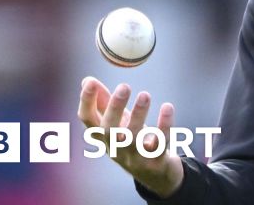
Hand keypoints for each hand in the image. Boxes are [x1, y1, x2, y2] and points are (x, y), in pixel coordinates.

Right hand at [77, 76, 184, 197]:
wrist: (154, 174)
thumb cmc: (131, 141)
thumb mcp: (116, 123)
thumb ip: (103, 103)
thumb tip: (87, 79)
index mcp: (103, 137)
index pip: (87, 120)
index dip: (86, 102)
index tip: (91, 82)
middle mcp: (115, 148)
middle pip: (109, 130)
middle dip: (114, 108)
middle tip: (124, 86)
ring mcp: (134, 157)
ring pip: (133, 138)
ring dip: (139, 115)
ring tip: (145, 94)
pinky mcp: (155, 161)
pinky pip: (159, 143)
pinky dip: (164, 125)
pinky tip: (167, 107)